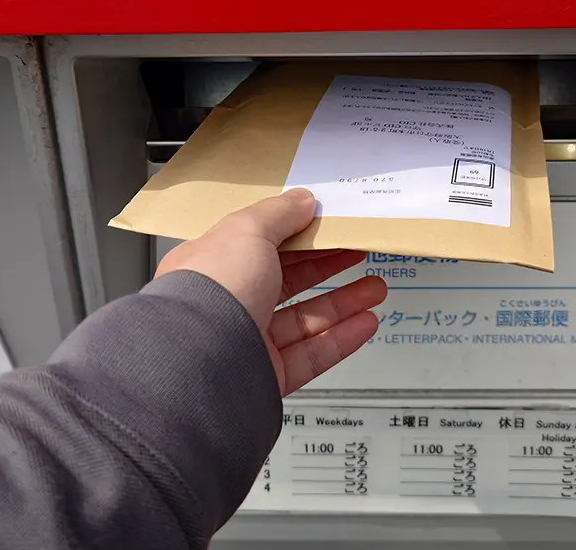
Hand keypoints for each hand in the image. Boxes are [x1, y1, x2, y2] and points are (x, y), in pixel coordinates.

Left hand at [154, 188, 386, 394]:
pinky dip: (340, 339)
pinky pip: (311, 354)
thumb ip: (278, 214)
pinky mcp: (266, 375)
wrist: (199, 363)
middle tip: (360, 253)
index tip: (331, 226)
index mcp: (212, 267)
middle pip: (287, 282)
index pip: (260, 245)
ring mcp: (247, 342)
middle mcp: (227, 305)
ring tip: (376, 288)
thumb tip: (303, 200)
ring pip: (305, 320)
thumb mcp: (246, 232)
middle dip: (328, 266)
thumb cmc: (212, 291)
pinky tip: (365, 323)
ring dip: (344, 303)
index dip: (298, 234)